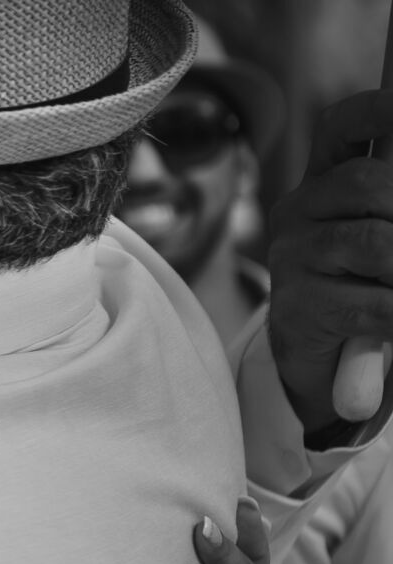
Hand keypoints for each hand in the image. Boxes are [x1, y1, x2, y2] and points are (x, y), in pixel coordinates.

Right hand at [267, 89, 392, 436]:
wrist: (312, 343)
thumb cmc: (362, 273)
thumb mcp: (379, 223)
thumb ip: (389, 195)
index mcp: (322, 180)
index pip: (341, 127)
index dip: (377, 109)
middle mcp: (297, 211)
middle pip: (366, 183)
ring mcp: (292, 258)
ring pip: (373, 245)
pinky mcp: (297, 307)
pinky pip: (371, 305)